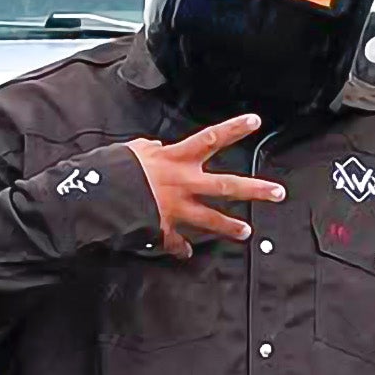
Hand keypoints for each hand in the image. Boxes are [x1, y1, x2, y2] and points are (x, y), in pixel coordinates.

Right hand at [128, 114, 284, 257]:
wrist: (96, 197)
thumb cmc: (113, 169)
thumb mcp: (134, 151)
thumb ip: (151, 150)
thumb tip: (156, 149)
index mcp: (175, 159)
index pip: (211, 138)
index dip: (234, 128)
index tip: (255, 121)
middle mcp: (183, 184)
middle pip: (227, 186)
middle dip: (255, 190)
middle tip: (278, 193)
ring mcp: (176, 208)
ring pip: (211, 219)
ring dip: (229, 227)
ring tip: (246, 233)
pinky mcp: (164, 228)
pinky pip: (175, 241)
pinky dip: (180, 248)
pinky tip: (186, 253)